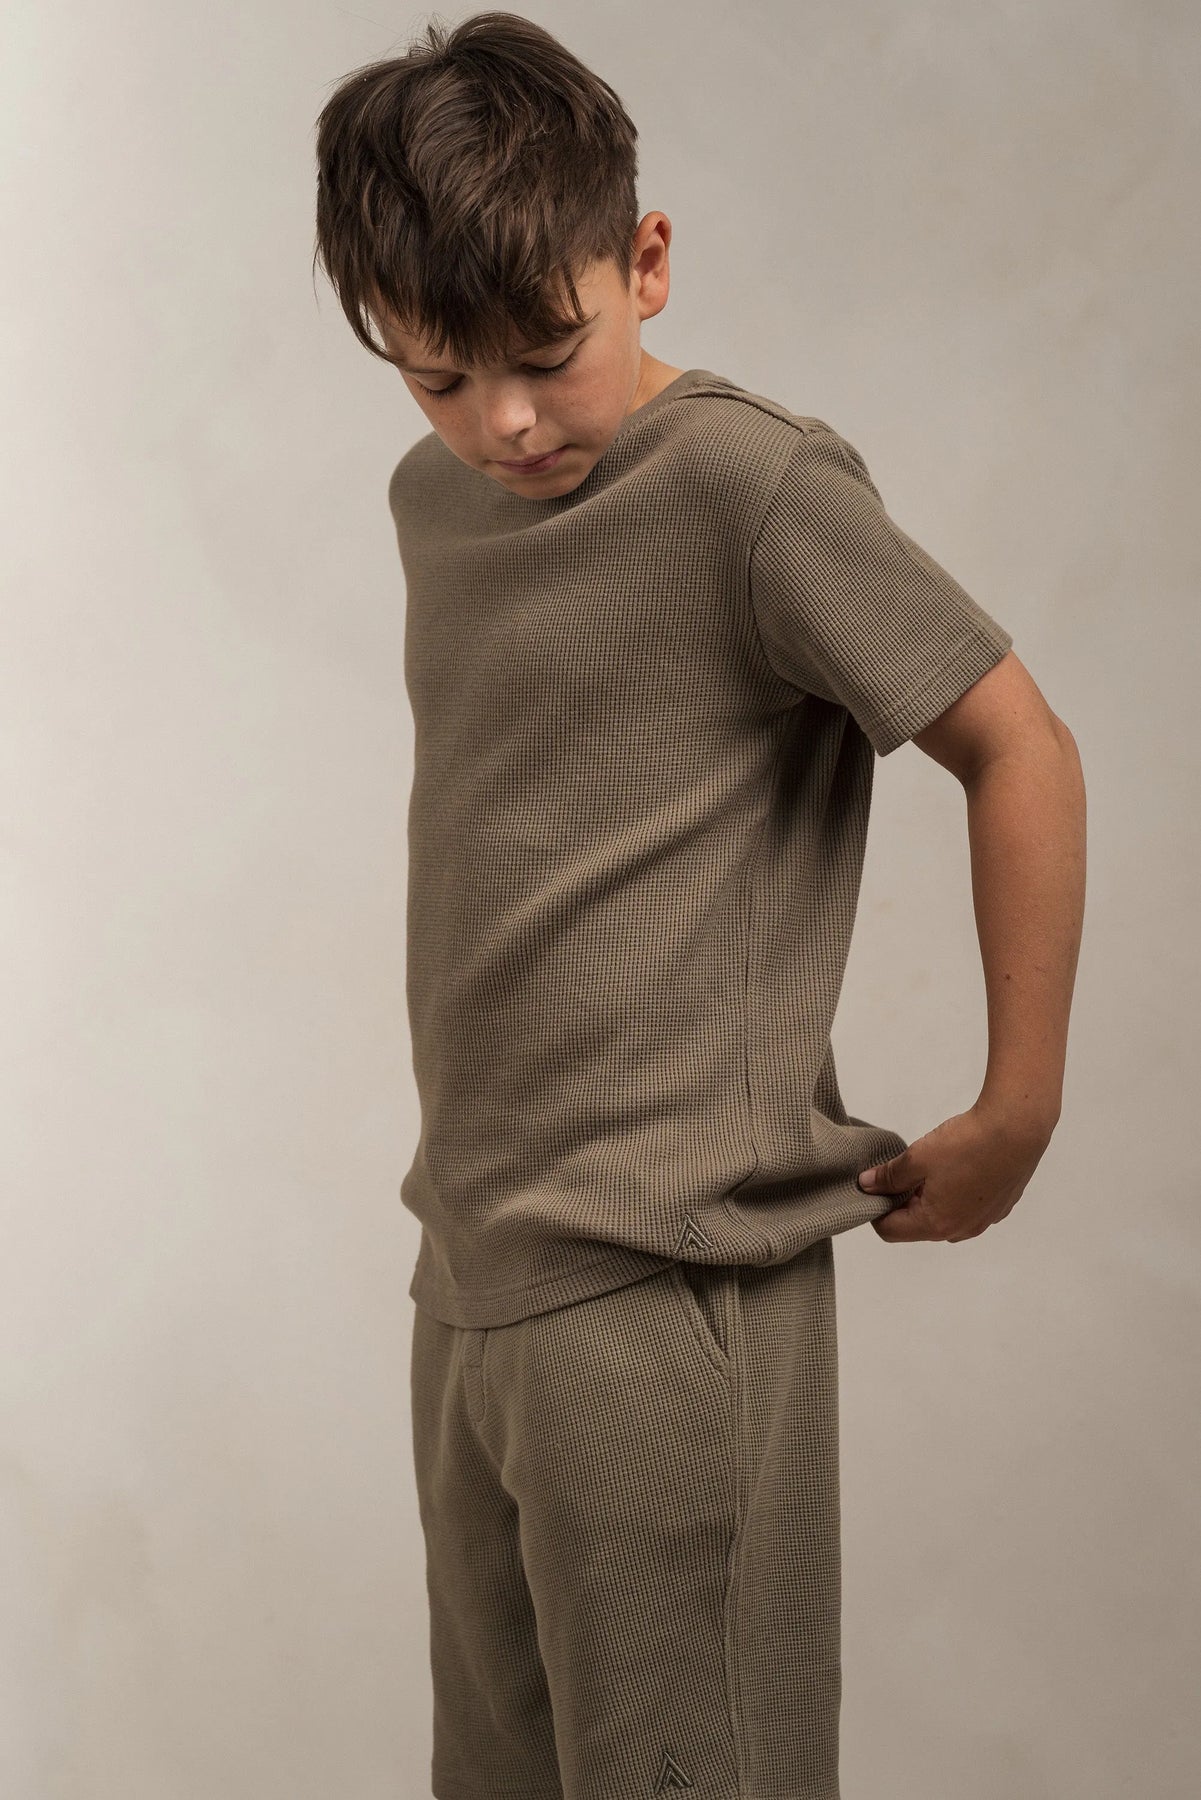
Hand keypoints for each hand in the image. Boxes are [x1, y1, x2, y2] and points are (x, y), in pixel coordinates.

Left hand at [855, 1101, 1051, 1242]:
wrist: (1017, 1129)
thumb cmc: (967, 1144)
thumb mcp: (917, 1157)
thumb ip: (889, 1176)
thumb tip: (867, 1185)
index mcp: (935, 1224)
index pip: (890, 1231)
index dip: (877, 1208)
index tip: (877, 1184)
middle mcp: (961, 1230)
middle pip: (918, 1226)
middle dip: (904, 1201)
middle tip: (906, 1170)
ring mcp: (983, 1221)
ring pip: (943, 1216)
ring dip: (931, 1197)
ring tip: (934, 1166)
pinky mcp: (1000, 1207)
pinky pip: (967, 1207)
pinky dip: (956, 1193)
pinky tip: (960, 1165)